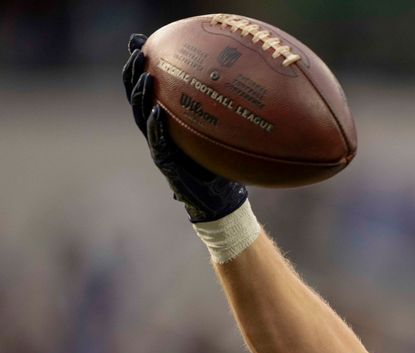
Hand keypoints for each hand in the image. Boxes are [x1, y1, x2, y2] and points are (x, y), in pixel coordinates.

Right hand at [122, 34, 248, 222]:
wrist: (220, 202)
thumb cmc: (220, 167)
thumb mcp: (218, 134)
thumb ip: (217, 113)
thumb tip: (237, 86)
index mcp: (166, 124)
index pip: (146, 91)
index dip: (139, 68)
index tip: (140, 43)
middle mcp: (157, 133)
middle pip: (136, 98)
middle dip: (133, 73)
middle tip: (137, 51)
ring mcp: (158, 148)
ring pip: (141, 117)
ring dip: (142, 95)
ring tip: (146, 75)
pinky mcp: (166, 164)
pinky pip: (158, 142)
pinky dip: (156, 126)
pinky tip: (157, 111)